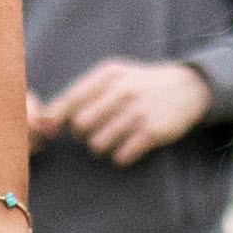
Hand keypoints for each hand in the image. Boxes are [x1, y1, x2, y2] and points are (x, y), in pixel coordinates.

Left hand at [34, 57, 215, 166]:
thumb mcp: (113, 77)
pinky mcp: (153, 132)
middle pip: (81, 125)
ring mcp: (138, 111)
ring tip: (110, 141)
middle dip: (81, 135)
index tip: (54, 131)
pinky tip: (126, 149)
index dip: (57, 120)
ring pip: (98, 143)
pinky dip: (120, 157)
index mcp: (109, 75)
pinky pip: (122, 155)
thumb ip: (81, 93)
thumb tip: (46, 120)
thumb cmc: (139, 84)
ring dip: (100, 148)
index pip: (71, 100)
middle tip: (91, 134)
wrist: (186, 87)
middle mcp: (122, 91)